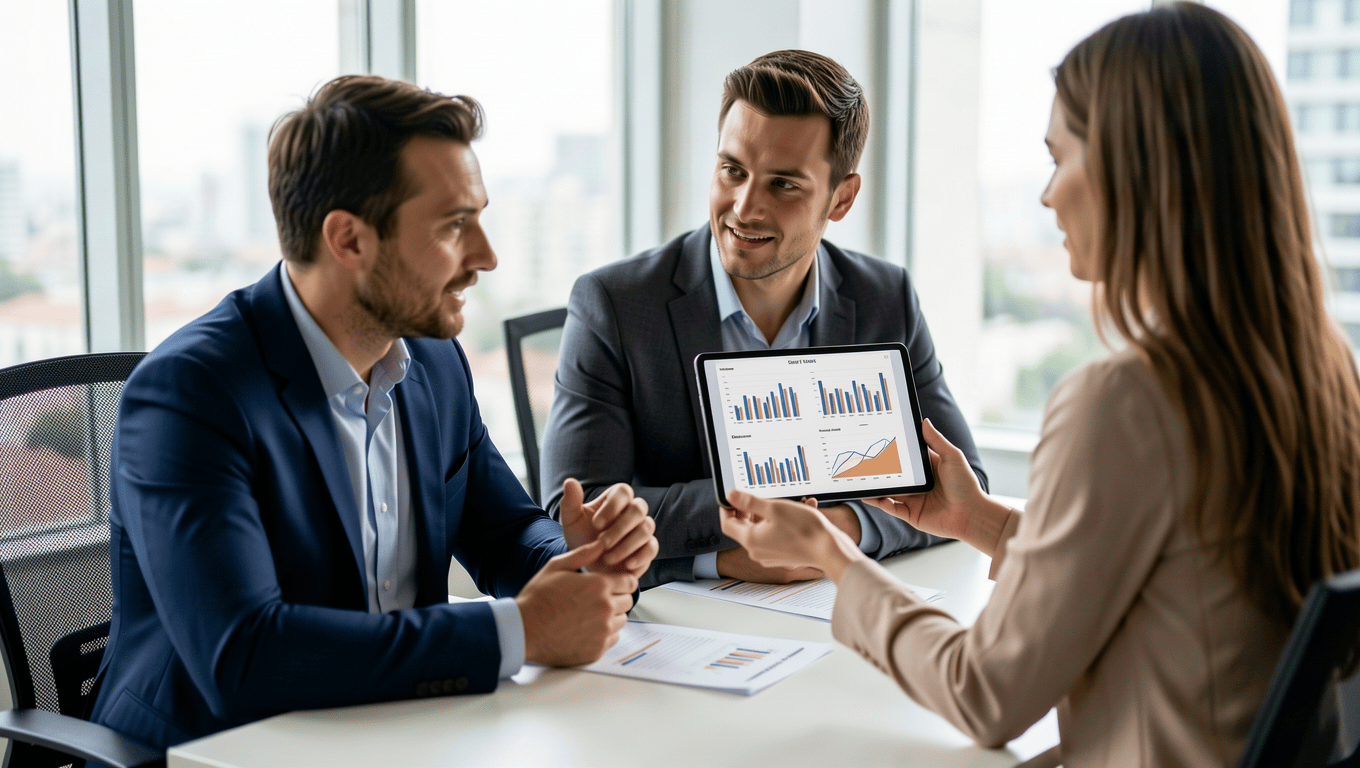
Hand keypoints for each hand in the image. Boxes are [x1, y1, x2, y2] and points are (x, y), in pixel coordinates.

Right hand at [517, 541, 636, 665]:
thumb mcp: (557, 567)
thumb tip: (601, 544)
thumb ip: (583, 554)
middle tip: (595, 600)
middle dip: (616, 598)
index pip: (630, 582)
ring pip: (621, 620)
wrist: (523, 630)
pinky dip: (604, 634)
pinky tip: (585, 629)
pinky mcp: (597, 649)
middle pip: (628, 601)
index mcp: (598, 586)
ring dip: (611, 616)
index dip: (621, 581)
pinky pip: (612, 638)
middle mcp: (605, 608)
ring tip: (588, 615)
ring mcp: (603, 631)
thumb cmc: (537, 598)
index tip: (612, 585)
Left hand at [559, 479, 657, 576]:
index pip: (624, 491)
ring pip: (646, 528)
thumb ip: (570, 502)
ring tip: (607, 558)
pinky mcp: (648, 548)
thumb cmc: (581, 537)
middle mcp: (633, 511)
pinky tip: (626, 564)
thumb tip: (570, 482)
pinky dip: (641, 556)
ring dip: (627, 544)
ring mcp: (642, 529)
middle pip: (639, 508)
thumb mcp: (571, 521)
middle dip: (620, 527)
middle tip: (602, 543)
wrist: (588, 563)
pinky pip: (652, 548)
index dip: (612, 506)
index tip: (595, 524)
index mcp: (616, 498)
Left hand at [720, 490, 866, 583]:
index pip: (728, 523)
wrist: (829, 550)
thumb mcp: (774, 508)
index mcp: (750, 540)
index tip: (733, 497)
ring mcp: (770, 556)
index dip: (727, 508)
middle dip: (752, 509)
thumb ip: (749, 502)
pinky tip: (802, 510)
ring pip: (764, 530)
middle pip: (745, 527)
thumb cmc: (804, 529)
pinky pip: (777, 536)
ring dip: (773, 513)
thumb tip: (731, 496)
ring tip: (792, 500)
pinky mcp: (783, 557)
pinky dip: (785, 523)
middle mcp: (757, 552)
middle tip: (759, 496)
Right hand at [864, 418, 985, 542]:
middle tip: (862, 459)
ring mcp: (913, 499)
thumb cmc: (965, 485)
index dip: (892, 450)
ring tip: (861, 478)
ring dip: (875, 486)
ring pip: (888, 491)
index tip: (877, 440)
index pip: (904, 457)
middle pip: (893, 474)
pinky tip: (871, 496)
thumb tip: (924, 420)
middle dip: (879, 468)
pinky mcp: (911, 515)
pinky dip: (880, 502)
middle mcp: (917, 484)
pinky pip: (891, 508)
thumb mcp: (952, 457)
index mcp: (926, 469)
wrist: (972, 515)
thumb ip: (936, 440)